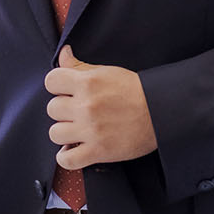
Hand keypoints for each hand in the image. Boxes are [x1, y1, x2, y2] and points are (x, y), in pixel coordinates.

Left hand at [44, 46, 155, 168]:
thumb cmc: (135, 90)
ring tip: (77, 131)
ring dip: (64, 133)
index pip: (51, 81)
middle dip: (63, 111)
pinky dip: (67, 157)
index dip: (58, 87)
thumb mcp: (107, 72)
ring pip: (55, 133)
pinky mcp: (98, 151)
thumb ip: (80, 66)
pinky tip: (74, 149)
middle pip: (52, 109)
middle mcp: (86, 106)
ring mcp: (91, 130)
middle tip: (77, 113)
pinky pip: (67, 159)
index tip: (67, 92)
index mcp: (87, 82)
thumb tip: (63, 53)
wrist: (162, 112)